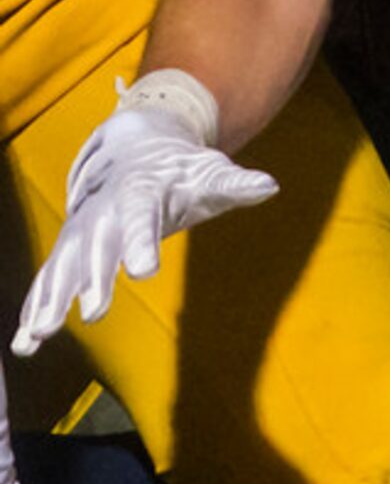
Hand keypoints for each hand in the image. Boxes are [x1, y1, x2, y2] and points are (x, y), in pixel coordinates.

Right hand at [13, 72, 277, 354]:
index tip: (143, 271)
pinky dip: (37, 305)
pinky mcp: (71, 246)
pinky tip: (28, 341)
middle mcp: (103, 210)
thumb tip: (268, 185)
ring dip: (49, 299)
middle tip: (91, 314)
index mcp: (139, 194)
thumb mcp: (210, 173)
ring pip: (62, 264)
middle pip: (95, 245)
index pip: (140, 218)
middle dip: (91, 279)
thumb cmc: (181, 167)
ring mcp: (82, 227)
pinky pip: (51, 277)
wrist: (136, 141)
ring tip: (39, 336)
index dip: (140, 243)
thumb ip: (234, 185)